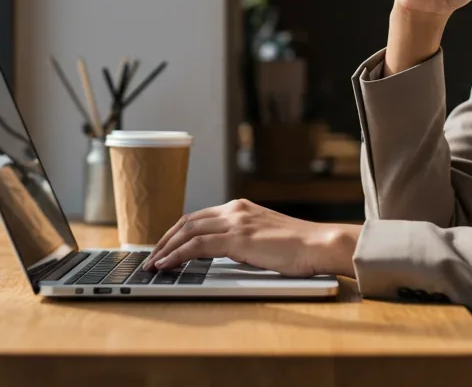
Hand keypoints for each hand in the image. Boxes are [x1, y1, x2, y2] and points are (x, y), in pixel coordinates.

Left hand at [141, 199, 359, 277]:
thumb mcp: (266, 238)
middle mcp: (235, 209)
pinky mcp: (237, 238)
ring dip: (165, 248)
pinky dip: (176, 255)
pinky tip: (166, 265)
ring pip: (187, 232)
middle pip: (187, 221)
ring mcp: (235, 222)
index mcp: (241, 208)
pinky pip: (196, 246)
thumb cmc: (300, 248)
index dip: (178, 232)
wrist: (320, 245)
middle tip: (151, 256)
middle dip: (165, 239)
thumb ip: (245, 240)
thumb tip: (227, 253)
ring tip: (153, 264)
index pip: (199, 217)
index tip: (165, 246)